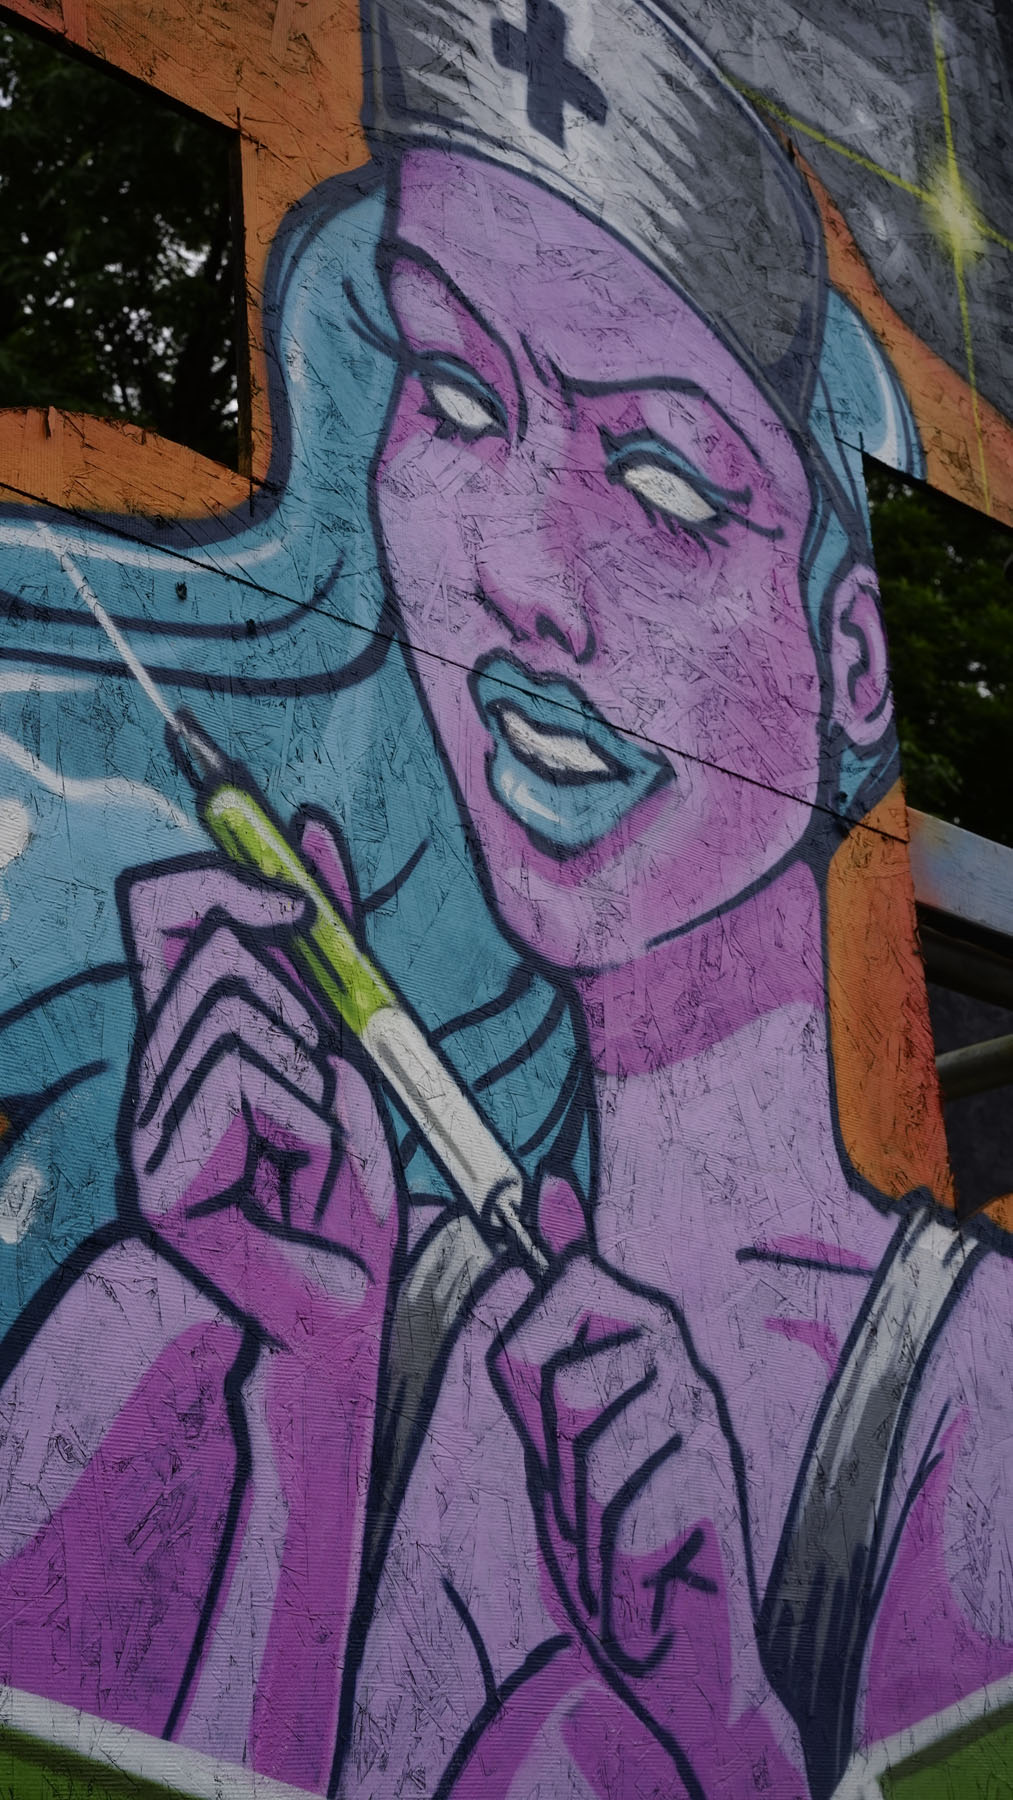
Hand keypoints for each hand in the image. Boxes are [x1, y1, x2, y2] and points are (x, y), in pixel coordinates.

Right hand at [118, 818, 397, 1354]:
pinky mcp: (155, 1172)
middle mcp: (157, 1074)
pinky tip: (302, 1167)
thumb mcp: (352, 1051)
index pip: (163, 914)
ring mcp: (149, 1122)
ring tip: (316, 1136)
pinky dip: (304, 1109)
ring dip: (309, 1063)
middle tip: (328, 1042)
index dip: (221, 878)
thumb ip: (329, 956)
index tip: (298, 903)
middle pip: (198, 941)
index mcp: (192, 1041)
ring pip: (231, 1006)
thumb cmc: (345, 1191)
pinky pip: (241, 1073)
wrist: (344, 1316)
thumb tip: (311, 833)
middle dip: (289, 975)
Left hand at [489, 1252, 743, 1684]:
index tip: (556, 1430)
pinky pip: (625, 1519)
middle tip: (590, 1505)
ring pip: (589, 1455)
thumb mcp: (554, 1432)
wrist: (684, 1661)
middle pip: (561, 1385)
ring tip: (617, 1544)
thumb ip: (544, 1331)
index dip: (527, 1376)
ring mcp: (705, 1415)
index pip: (549, 1292)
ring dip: (584, 1528)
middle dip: (555, 1467)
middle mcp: (679, 1354)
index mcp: (637, 1327)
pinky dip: (617, 1573)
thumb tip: (548, 1186)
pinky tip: (647, 1581)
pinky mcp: (722, 1484)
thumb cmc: (612, 1543)